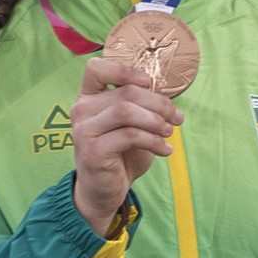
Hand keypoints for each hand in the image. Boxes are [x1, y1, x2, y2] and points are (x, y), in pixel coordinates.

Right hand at [71, 57, 183, 236]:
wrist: (103, 190)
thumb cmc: (120, 152)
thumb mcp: (130, 124)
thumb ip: (139, 105)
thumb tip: (168, 95)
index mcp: (88, 96)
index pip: (96, 68)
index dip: (125, 70)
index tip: (149, 82)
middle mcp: (81, 109)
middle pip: (125, 92)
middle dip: (158, 103)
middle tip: (176, 117)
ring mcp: (84, 130)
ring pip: (126, 111)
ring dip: (156, 121)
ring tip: (169, 132)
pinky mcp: (93, 150)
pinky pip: (130, 135)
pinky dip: (153, 141)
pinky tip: (165, 150)